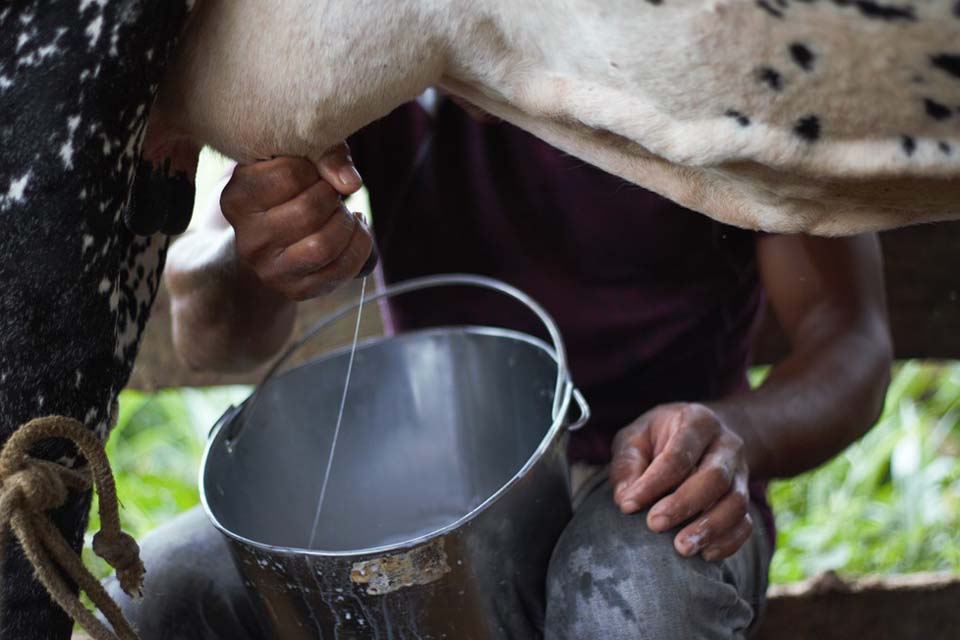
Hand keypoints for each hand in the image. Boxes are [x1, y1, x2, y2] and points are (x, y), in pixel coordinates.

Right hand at [219, 144, 374, 300]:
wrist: (267, 241)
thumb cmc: (285, 189)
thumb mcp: (294, 159)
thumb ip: (324, 153)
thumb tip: (350, 183)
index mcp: (237, 199)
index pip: (289, 173)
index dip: (313, 167)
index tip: (312, 171)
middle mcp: (248, 240)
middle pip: (309, 210)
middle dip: (332, 196)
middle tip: (331, 193)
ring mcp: (270, 271)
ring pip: (324, 245)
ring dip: (346, 223)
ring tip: (343, 213)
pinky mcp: (296, 291)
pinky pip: (342, 269)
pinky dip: (360, 244)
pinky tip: (353, 231)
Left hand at [610, 403, 751, 561]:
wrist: (701, 437)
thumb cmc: (659, 438)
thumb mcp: (636, 437)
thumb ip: (627, 463)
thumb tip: (625, 499)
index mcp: (697, 422)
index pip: (678, 454)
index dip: (653, 482)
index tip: (628, 505)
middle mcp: (726, 445)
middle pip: (714, 477)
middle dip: (684, 504)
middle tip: (655, 524)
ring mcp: (740, 472)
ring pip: (736, 502)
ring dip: (710, 528)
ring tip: (682, 548)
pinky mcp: (746, 498)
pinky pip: (745, 523)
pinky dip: (729, 542)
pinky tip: (705, 554)